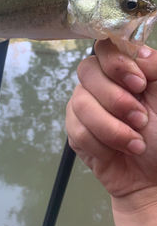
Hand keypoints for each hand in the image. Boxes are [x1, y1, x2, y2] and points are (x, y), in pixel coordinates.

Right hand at [66, 39, 156, 205]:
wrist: (156, 177)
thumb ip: (155, 65)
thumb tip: (137, 51)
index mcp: (124, 70)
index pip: (105, 47)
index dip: (117, 64)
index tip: (139, 85)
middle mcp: (101, 83)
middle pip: (87, 71)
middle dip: (115, 100)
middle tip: (141, 120)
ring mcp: (86, 106)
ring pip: (80, 103)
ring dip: (111, 128)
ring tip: (135, 143)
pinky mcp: (76, 131)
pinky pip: (76, 130)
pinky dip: (101, 144)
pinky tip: (117, 152)